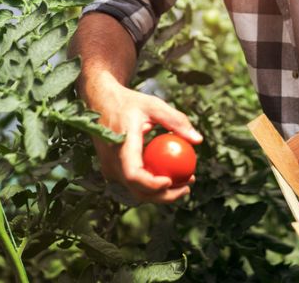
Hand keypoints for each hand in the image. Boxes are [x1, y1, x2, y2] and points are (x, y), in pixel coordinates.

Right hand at [90, 81, 202, 202]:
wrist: (100, 102)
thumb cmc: (130, 102)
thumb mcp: (154, 105)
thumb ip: (176, 121)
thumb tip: (198, 140)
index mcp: (121, 145)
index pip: (134, 174)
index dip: (152, 184)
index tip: (171, 181)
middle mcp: (112, 161)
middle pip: (137, 190)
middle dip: (164, 196)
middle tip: (188, 187)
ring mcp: (110, 168)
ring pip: (136, 190)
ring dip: (160, 193)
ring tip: (185, 181)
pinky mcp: (112, 170)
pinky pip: (133, 182)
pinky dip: (151, 184)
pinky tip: (171, 176)